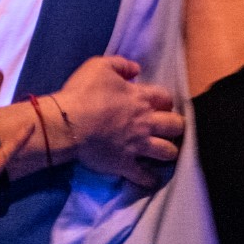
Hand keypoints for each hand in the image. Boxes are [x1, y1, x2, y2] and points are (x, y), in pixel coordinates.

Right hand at [54, 54, 181, 187]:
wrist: (68, 123)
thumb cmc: (82, 93)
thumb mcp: (99, 66)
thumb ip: (121, 64)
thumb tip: (136, 69)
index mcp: (141, 98)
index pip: (166, 98)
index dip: (165, 101)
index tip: (159, 105)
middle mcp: (145, 122)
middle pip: (175, 125)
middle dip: (176, 126)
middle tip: (168, 128)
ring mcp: (137, 145)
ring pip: (167, 151)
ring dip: (169, 151)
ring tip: (165, 152)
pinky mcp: (125, 164)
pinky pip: (144, 176)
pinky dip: (149, 179)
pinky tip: (151, 179)